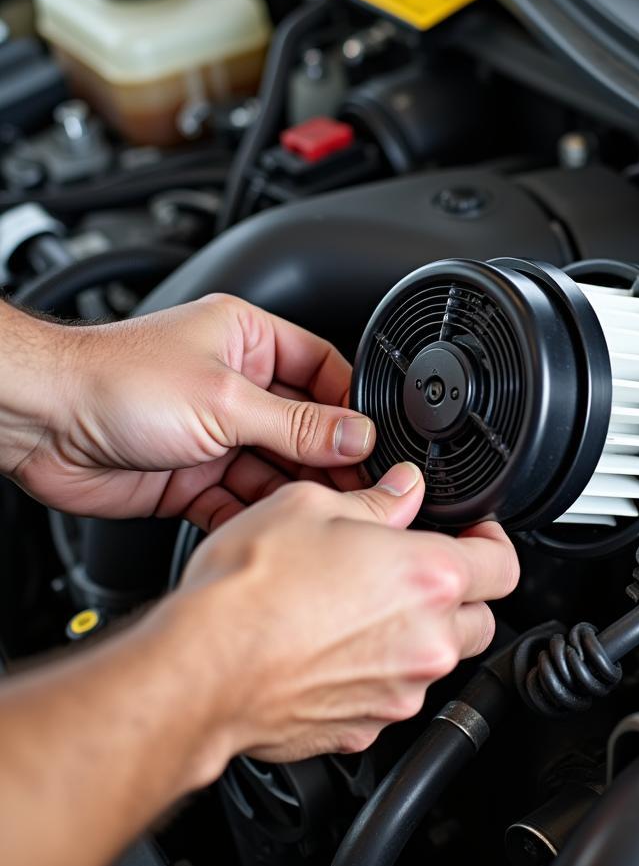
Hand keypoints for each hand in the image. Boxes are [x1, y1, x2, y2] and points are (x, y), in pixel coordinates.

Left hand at [4, 294, 373, 523]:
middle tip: (359, 487)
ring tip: (323, 511)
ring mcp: (215, 432)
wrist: (40, 423)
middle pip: (305, 426)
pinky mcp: (193, 474)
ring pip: (276, 467)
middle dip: (328, 457)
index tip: (372, 441)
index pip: (324, 372)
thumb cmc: (114, 381)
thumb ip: (298, 424)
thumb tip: (356, 435)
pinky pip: (240, 498)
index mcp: (248, 341)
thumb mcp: (225, 399)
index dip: (351, 407)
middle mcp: (236, 385)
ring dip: (295, 490)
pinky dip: (256, 513)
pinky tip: (274, 524)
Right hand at [165, 462, 518, 759]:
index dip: (492, 542)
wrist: (198, 671)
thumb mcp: (310, 507)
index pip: (504, 563)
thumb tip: (402, 492)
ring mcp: (399, 692)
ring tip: (357, 608)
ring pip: (435, 660)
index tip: (473, 535)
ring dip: (415, 634)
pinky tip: (331, 649)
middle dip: (459, 594)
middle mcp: (427, 641)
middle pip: (480, 618)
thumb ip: (376, 501)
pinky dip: (376, 673)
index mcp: (429, 578)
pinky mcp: (365, 728)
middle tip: (414, 572)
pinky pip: (390, 695)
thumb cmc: (248, 590)